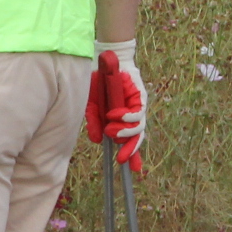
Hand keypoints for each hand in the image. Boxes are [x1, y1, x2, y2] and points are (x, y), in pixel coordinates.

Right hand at [86, 42, 146, 172]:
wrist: (104, 61)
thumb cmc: (97, 83)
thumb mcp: (91, 107)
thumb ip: (94, 123)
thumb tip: (98, 141)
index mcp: (121, 119)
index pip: (129, 139)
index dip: (132, 154)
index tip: (132, 169)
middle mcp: (132, 114)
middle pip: (137, 138)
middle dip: (131, 151)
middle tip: (122, 160)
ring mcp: (138, 106)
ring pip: (138, 128)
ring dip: (125, 133)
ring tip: (113, 133)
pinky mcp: (141, 97)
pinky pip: (137, 113)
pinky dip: (125, 117)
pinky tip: (113, 116)